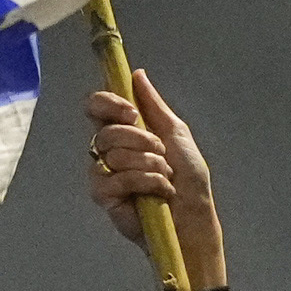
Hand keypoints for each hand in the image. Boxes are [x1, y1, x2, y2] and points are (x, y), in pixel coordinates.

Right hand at [82, 71, 223, 280]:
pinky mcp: (104, 197)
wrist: (194, 216)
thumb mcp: (176, 134)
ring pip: (114, 154)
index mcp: (123, 130)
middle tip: (161, 152)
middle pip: (106, 131)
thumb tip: (137, 74)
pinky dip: (145, 182)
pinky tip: (159, 193)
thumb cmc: (189, 179)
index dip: (109, 104)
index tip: (132, 113)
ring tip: (165, 177)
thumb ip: (154, 105)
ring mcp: (104, 173)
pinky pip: (116, 179)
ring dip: (149, 164)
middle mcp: (109, 150)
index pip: (97, 107)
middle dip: (140, 140)